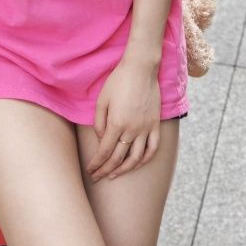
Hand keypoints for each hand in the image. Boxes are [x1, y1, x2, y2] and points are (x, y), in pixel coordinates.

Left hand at [86, 59, 160, 181]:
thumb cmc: (118, 81)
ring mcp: (146, 128)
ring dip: (124, 170)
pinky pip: (152, 149)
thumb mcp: (102, 99)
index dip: (97, 164)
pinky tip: (136, 164)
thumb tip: (100, 141)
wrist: (141, 69)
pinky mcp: (155, 125)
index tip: (91, 170)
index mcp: (116, 123)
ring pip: (136, 158)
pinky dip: (144, 160)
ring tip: (114, 175)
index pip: (104, 152)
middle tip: (97, 177)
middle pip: (118, 158)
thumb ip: (99, 123)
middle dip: (106, 170)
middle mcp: (132, 130)